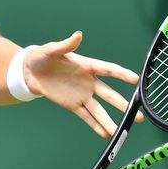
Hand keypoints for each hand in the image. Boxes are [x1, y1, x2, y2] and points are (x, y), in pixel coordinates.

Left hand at [23, 31, 143, 137]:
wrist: (29, 71)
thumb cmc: (42, 56)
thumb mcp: (52, 49)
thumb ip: (66, 45)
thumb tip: (78, 35)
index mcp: (86, 65)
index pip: (108, 69)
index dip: (122, 74)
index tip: (136, 80)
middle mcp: (88, 82)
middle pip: (108, 94)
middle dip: (122, 104)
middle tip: (138, 115)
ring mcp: (81, 95)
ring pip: (98, 110)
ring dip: (109, 121)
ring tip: (121, 132)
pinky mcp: (72, 105)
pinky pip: (86, 116)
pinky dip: (94, 125)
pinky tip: (105, 134)